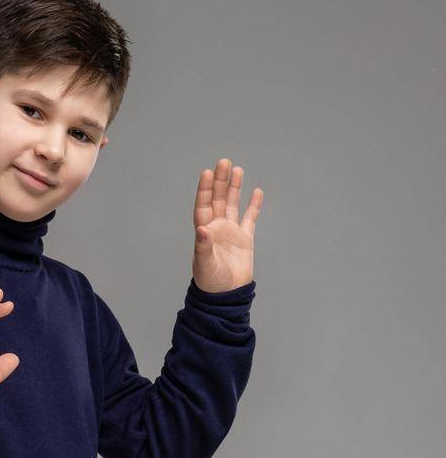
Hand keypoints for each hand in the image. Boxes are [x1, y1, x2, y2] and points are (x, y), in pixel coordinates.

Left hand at [192, 157, 263, 291]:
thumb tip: (202, 229)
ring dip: (235, 188)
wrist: (227, 295)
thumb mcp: (204, 264)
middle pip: (219, 200)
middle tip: (224, 162)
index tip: (207, 173)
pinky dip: (253, 206)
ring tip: (237, 170)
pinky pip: (250, 218)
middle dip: (221, 182)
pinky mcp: (245, 239)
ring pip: (233, 205)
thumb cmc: (211, 282)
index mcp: (205, 232)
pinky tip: (256, 192)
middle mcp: (217, 228)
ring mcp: (231, 232)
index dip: (205, 190)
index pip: (204, 205)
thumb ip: (203, 246)